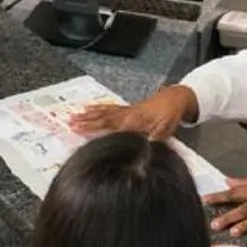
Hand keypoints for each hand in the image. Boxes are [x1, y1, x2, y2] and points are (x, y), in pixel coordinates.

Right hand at [69, 84, 197, 142]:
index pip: (110, 126)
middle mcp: (127, 114)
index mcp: (134, 121)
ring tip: (74, 116)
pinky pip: (109, 108)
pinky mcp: (127, 108)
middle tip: (70, 123)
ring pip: (103, 111)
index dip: (95, 129)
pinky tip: (89, 108)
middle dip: (86, 121)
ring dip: (88, 114)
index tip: (80, 131)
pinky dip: (97, 108)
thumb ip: (155, 139)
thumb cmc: (170, 115)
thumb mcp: (166, 129)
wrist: (176, 98)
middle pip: (102, 118)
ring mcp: (126, 110)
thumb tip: (145, 148)